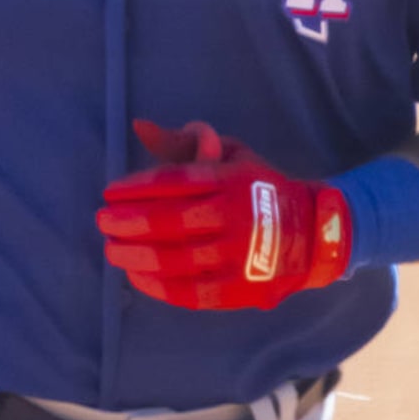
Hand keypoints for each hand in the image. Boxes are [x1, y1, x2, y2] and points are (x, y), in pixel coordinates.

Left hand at [96, 120, 352, 309]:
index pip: (175, 183)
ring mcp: (238, 257)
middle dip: (127, 222)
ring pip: (175, 259)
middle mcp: (236, 217)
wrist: (316, 234)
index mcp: (233, 180)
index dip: (136, 188)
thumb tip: (140, 127)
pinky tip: (136, 276)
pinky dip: (158, 286)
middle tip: (103, 221)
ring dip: (135, 256)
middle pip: (168, 222)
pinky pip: (190, 292)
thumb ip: (187, 142)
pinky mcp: (240, 290)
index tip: (109, 192)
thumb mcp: (233, 155)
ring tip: (112, 250)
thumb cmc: (261, 190)